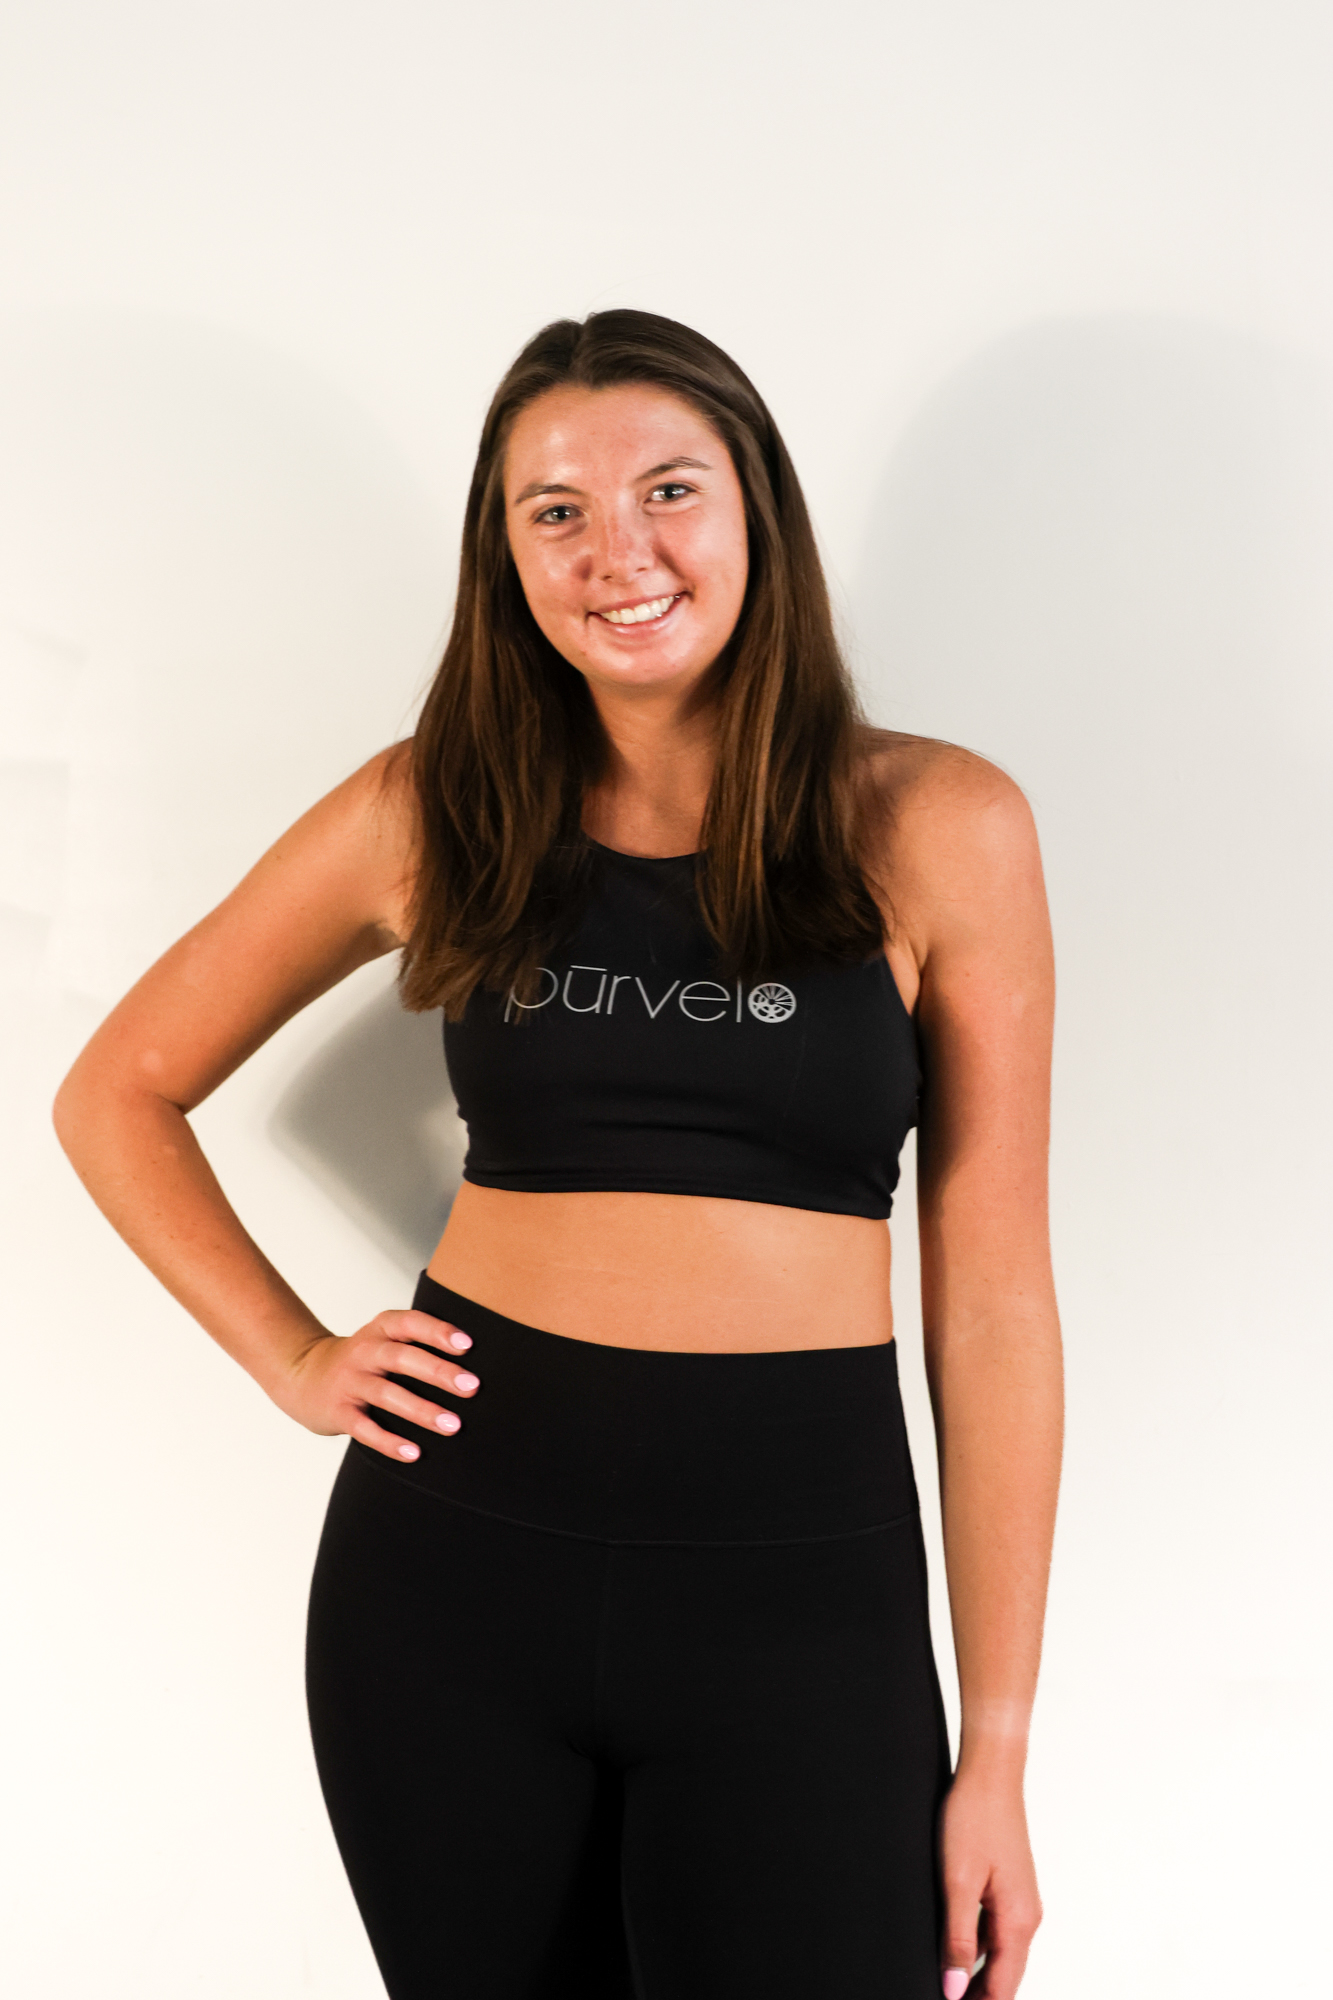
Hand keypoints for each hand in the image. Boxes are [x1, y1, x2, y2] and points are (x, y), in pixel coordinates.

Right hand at [276, 1309, 480, 1460]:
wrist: (303, 1375)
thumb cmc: (363, 1360)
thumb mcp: (384, 1339)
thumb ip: (418, 1343)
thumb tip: (474, 1361)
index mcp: (380, 1329)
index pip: (410, 1323)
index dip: (437, 1331)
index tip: (467, 1344)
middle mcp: (364, 1351)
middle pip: (402, 1357)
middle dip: (438, 1372)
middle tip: (471, 1387)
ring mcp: (349, 1381)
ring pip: (387, 1395)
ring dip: (422, 1410)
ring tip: (453, 1425)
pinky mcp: (338, 1411)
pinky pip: (365, 1428)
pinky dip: (389, 1441)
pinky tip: (414, 1453)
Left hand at [938, 1767, 1041, 1998]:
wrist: (991, 1773)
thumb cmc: (974, 1818)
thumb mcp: (957, 1882)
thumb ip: (957, 1938)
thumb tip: (954, 1989)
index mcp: (1018, 1921)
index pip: (1001, 1987)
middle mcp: (1027, 1916)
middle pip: (1005, 1976)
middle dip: (978, 1996)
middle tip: (945, 1998)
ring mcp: (1020, 1901)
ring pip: (1000, 1955)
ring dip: (977, 1975)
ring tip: (946, 1983)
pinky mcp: (1010, 1887)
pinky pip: (996, 1931)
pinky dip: (978, 1948)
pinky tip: (955, 1948)